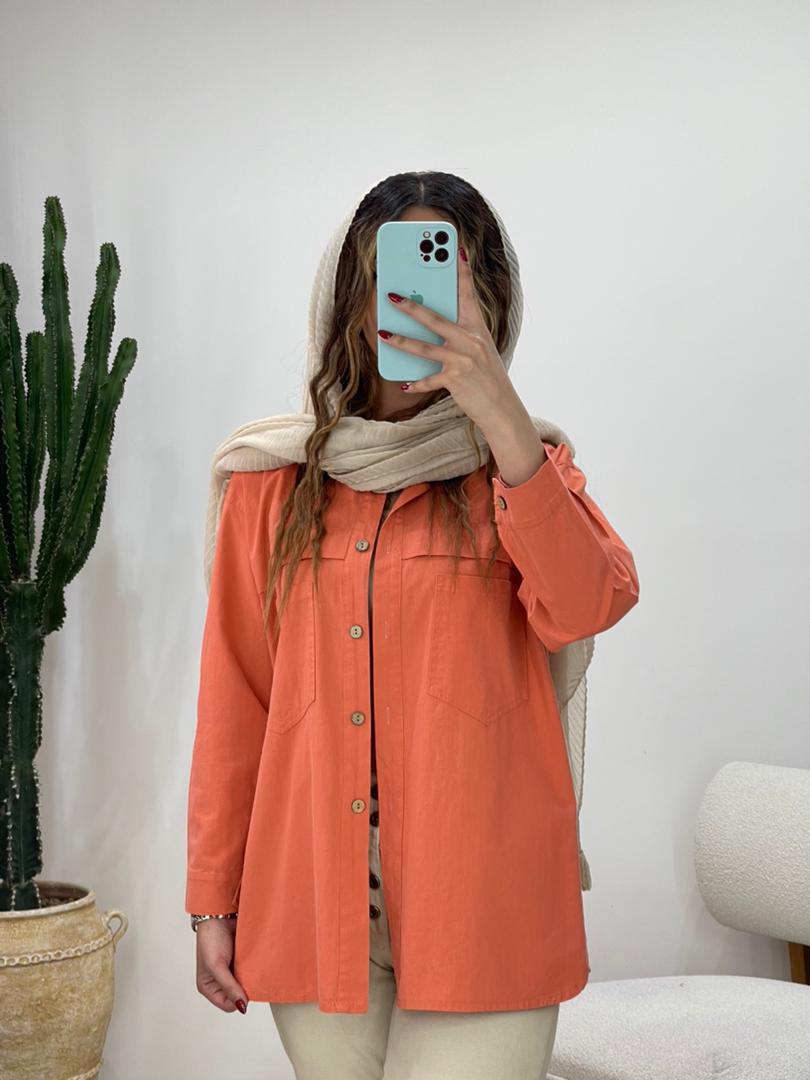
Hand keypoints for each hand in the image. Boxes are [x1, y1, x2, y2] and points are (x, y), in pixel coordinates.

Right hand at [195, 918, 248, 1013]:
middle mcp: (221, 981)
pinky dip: (255, 966)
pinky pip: (252, 970)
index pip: (228, 1005)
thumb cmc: (210, 938)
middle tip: (249, 973)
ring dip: (252, 976)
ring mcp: (233, 971)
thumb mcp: (216, 966)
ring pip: (247, 983)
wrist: (220, 914)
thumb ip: (228, 986)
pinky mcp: (242, 960)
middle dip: (246, 987)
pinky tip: (256, 959)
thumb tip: (242, 1006)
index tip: (244, 985)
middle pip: (239, 995)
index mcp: (209, 987)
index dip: (238, 999)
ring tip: (252, 964)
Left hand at [377, 246, 518, 430]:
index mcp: (477, 328)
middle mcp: (471, 340)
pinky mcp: (455, 379)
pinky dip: (415, 383)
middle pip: (435, 318)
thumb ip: (460, 333)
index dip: (462, 271)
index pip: (468, 294)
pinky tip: (403, 384)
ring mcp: (463, 360)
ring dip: (400, 340)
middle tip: (391, 296)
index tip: (456, 249)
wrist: (502, 407)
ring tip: (382, 333)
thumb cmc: (488, 376)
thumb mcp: (479, 349)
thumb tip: (431, 323)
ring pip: (424, 347)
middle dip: (411, 306)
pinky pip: (428, 379)